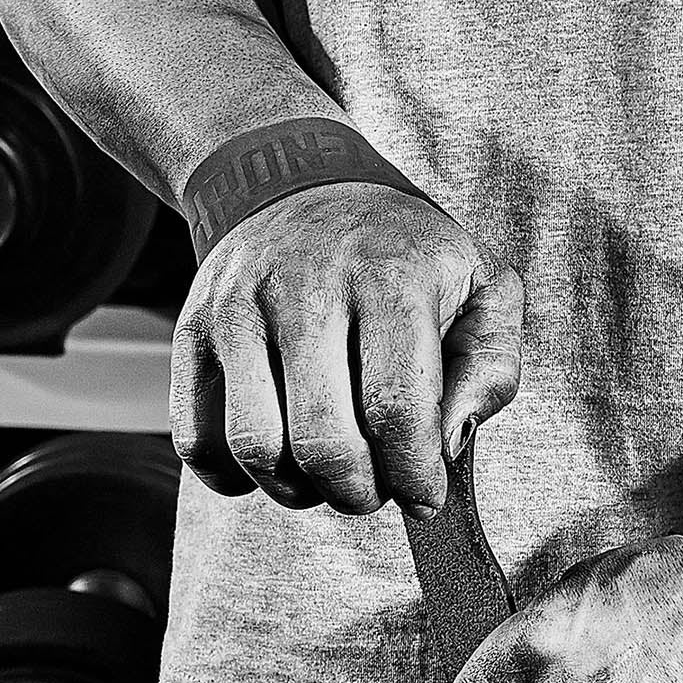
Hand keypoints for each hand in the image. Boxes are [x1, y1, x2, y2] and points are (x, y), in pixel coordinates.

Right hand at [170, 182, 523, 514]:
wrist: (304, 185)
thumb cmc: (403, 255)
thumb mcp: (482, 288)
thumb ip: (490, 368)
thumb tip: (447, 443)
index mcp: (390, 275)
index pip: (397, 408)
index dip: (414, 474)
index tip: (424, 496)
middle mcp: (305, 285)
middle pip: (323, 440)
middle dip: (358, 492)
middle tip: (376, 487)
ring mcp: (238, 307)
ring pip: (255, 447)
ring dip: (297, 491)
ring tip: (328, 477)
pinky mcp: (192, 330)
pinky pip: (196, 438)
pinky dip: (234, 476)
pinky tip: (278, 459)